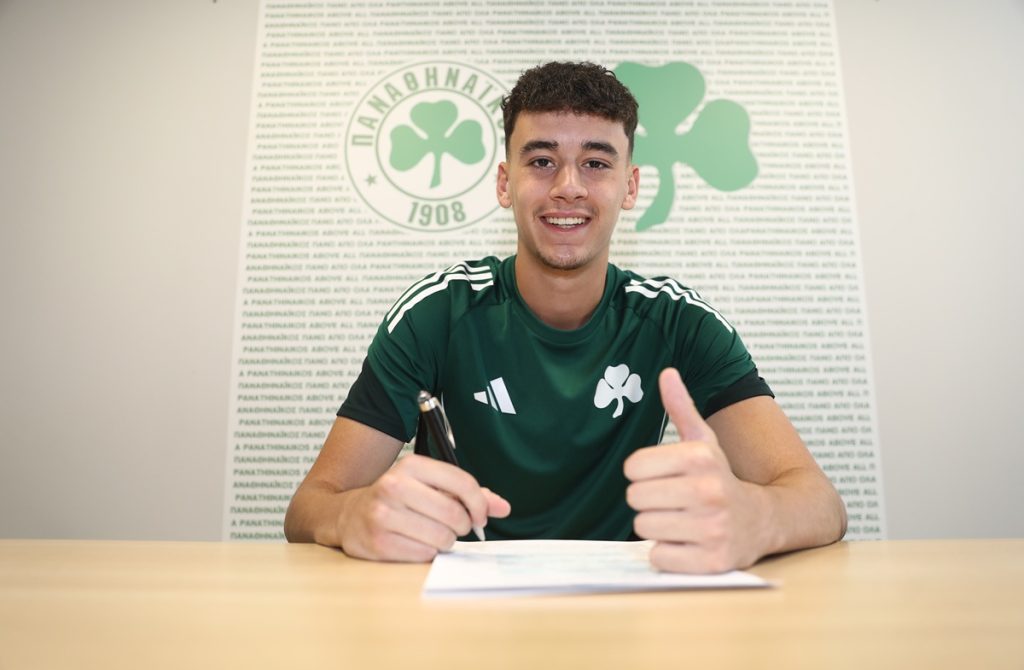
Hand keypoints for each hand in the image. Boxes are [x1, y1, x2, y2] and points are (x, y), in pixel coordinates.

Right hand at [337, 455, 510, 561]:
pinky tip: (415, 543)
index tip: (480, 517)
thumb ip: (468, 494)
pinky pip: (423, 555)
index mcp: (411, 466)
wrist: (347, 515)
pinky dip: (427, 553)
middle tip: (455, 528)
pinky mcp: (377, 543)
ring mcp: (383, 515)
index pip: (462, 483)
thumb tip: (504, 507)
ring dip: (445, 541)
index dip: (480, 505)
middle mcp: (394, 486)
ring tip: (432, 534)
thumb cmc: (397, 499)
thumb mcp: (429, 485)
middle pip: (454, 515)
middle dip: (462, 526)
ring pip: (441, 538)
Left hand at [623, 368, 764, 572]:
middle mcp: (709, 491)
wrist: (766, 519)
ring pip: (644, 527)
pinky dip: (669, 554)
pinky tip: (689, 542)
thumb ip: (682, 408)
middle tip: (672, 500)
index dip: (642, 473)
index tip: (662, 476)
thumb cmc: (722, 478)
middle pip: (635, 498)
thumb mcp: (705, 441)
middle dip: (649, 500)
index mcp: (701, 458)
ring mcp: (712, 529)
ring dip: (658, 526)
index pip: (633, 467)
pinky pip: (660, 557)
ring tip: (682, 520)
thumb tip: (666, 373)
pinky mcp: (712, 562)